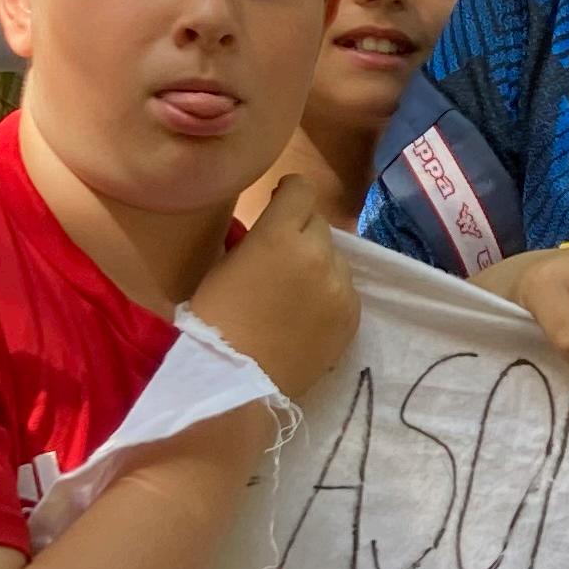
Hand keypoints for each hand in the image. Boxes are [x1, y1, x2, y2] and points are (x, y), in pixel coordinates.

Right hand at [191, 174, 360, 400]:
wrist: (236, 379)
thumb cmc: (215, 318)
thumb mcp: (227, 262)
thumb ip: (258, 235)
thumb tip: (274, 223)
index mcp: (280, 235)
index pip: (301, 189)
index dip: (289, 194)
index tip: (280, 204)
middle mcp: (318, 254)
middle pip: (319, 223)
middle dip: (301, 231)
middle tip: (280, 256)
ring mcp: (341, 286)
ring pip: (335, 257)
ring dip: (318, 263)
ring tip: (294, 291)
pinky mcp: (353, 315)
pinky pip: (345, 289)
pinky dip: (329, 293)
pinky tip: (307, 313)